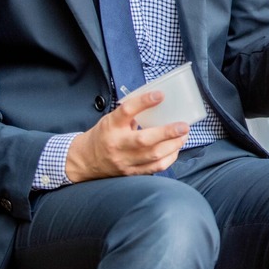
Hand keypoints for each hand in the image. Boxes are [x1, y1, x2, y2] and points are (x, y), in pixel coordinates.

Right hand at [65, 89, 188, 181]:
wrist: (85, 160)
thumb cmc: (104, 135)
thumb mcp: (111, 119)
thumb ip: (131, 113)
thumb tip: (158, 102)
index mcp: (111, 126)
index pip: (126, 111)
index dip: (144, 102)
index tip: (160, 95)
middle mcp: (117, 144)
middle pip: (144, 140)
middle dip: (167, 133)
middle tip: (184, 126)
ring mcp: (124, 161)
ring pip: (153, 156)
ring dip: (173, 146)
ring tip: (183, 136)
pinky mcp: (130, 173)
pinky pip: (154, 168)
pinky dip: (169, 158)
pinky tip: (175, 149)